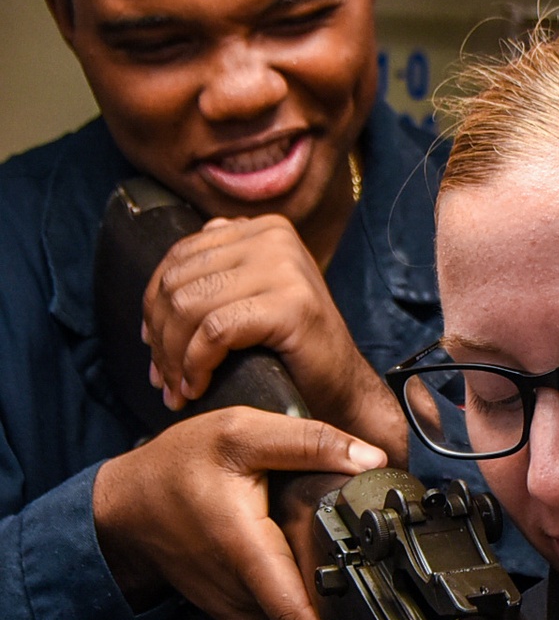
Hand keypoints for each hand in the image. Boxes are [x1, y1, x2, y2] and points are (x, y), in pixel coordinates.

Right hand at [93, 407, 386, 619]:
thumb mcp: (241, 433)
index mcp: (247, 552)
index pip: (300, 615)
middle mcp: (242, 594)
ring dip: (316, 581)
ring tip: (312, 539)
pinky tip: (288, 551)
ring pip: (299, 608)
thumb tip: (370, 458)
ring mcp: (238, 609)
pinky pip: (281, 608)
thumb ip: (309, 441)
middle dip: (344, 582)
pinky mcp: (237, 613)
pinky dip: (293, 583)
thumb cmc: (176, 468)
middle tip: (358, 546)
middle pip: (313, 607)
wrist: (126, 508)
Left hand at [142, 215, 408, 462]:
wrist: (344, 391)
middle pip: (179, 281)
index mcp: (262, 228)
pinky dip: (195, 363)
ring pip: (190, 306)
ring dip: (172, 356)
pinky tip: (197, 387)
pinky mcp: (290, 304)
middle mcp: (274, 237)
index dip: (154, 306)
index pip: (180, 257)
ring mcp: (285, 267)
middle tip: (162, 380)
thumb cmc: (292, 353)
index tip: (152, 348)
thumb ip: (217, 278)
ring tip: (177, 389)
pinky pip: (215, 330)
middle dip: (160, 336)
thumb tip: (156, 293)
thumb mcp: (252, 300)